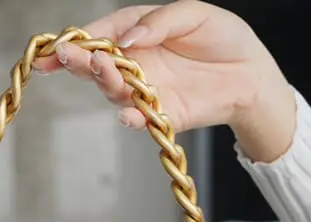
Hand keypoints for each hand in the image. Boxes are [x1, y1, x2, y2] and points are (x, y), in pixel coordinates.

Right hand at [32, 0, 297, 162]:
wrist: (253, 73)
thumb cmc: (224, 38)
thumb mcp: (193, 13)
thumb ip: (159, 21)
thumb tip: (128, 40)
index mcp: (137, 35)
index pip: (100, 35)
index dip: (77, 40)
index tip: (58, 45)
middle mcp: (135, 65)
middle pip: (97, 65)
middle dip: (77, 61)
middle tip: (65, 57)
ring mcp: (146, 92)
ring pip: (113, 90)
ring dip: (103, 81)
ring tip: (102, 68)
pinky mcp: (162, 115)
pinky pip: (140, 119)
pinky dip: (130, 118)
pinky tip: (125, 113)